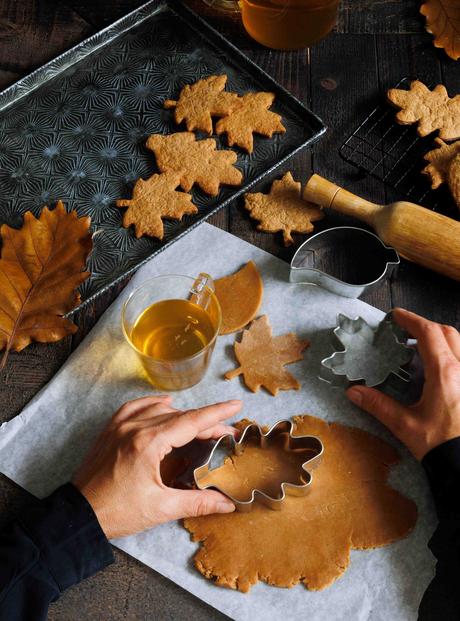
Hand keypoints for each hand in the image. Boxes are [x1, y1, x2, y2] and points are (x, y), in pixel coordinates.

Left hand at [73, 396, 240, 538]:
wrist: (79, 515)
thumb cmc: (117, 512)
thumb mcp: (161, 508)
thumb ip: (197, 502)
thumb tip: (227, 504)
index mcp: (149, 443)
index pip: (191, 422)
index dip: (217, 414)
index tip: (236, 405)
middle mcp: (135, 427)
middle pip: (180, 416)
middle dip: (206, 422)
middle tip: (226, 430)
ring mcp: (120, 425)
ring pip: (160, 409)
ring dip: (183, 414)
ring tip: (202, 425)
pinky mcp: (111, 429)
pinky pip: (136, 407)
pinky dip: (154, 405)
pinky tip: (164, 406)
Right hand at [346, 308, 459, 460]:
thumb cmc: (442, 445)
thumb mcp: (405, 425)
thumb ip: (379, 405)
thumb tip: (354, 392)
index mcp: (445, 373)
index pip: (429, 333)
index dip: (411, 320)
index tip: (396, 316)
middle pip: (448, 332)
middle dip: (426, 326)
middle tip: (406, 330)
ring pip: (459, 344)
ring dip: (440, 338)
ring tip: (421, 347)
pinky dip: (450, 353)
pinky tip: (437, 368)